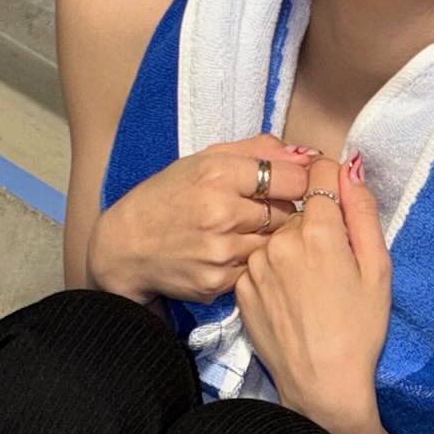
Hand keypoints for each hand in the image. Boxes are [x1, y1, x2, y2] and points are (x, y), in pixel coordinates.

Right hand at [89, 135, 318, 304]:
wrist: (125, 246)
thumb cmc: (167, 197)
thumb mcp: (204, 160)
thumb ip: (259, 151)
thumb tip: (308, 155)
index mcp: (220, 174)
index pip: (293, 179)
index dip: (295, 183)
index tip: (288, 185)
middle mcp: (223, 213)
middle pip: (288, 214)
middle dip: (281, 211)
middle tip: (259, 210)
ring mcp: (221, 251)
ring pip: (275, 244)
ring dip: (268, 239)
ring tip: (242, 231)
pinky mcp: (217, 282)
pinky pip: (254, 269)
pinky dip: (249, 262)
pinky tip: (228, 253)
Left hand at [233, 150, 390, 430]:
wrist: (322, 385)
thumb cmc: (360, 329)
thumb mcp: (377, 267)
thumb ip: (363, 211)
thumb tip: (351, 166)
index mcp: (318, 229)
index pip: (317, 173)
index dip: (330, 182)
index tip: (338, 202)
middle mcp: (279, 240)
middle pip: (296, 209)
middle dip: (313, 222)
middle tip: (332, 261)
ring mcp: (255, 265)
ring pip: (276, 236)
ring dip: (291, 247)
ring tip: (310, 285)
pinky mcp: (240, 289)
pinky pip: (259, 263)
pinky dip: (273, 271)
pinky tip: (291, 298)